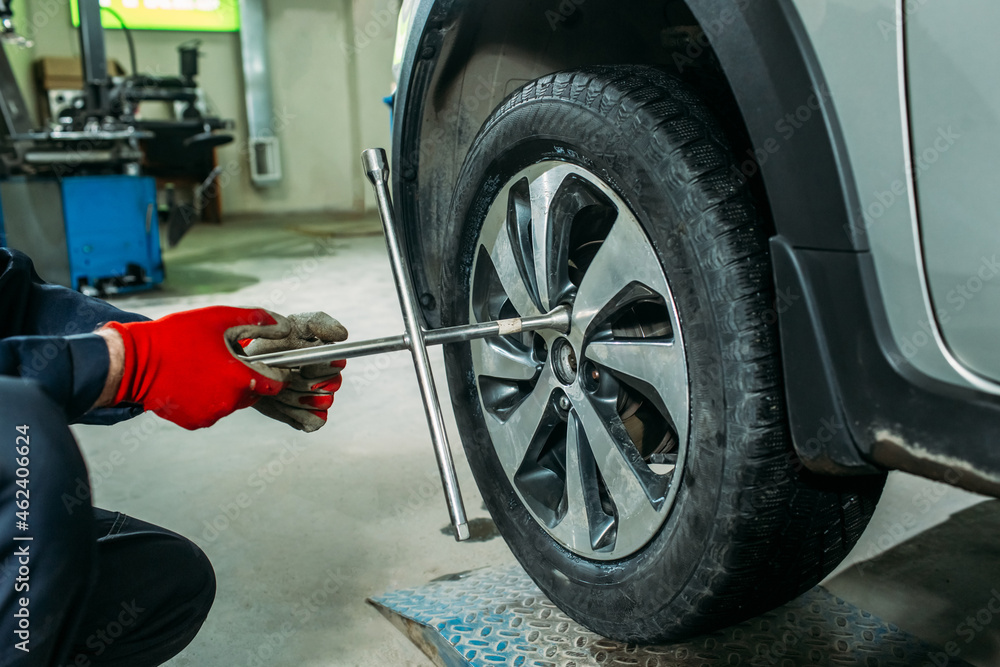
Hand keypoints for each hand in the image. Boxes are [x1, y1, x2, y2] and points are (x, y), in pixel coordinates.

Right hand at [103, 307, 291, 429]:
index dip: (276, 372)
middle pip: (253, 392)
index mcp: (238, 378)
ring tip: (205, 368)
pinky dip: (208, 399)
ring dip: (227, 388)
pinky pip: (212, 411)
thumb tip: (281, 325)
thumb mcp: (218, 319)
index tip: (270, 364)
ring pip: (232, 402)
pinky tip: (193, 382)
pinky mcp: (194, 422)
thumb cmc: (175, 337)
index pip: (275, 383)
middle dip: (247, 377)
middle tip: (227, 359)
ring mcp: (211, 414)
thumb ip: (255, 321)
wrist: (133, 362)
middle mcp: (228, 402)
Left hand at [242, 312, 347, 431]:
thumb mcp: (292, 326)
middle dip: (302, 381)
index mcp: (328, 354)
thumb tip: (343, 335)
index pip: (337, 362)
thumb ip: (318, 323)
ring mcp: (320, 398)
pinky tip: (281, 403)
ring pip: (322, 403)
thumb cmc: (272, 343)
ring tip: (277, 386)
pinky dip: (296, 414)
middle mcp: (328, 377)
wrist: (250, 367)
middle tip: (282, 374)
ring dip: (295, 396)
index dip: (319, 366)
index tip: (302, 366)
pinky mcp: (310, 417)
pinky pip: (316, 421)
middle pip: (331, 385)